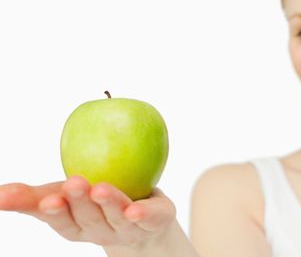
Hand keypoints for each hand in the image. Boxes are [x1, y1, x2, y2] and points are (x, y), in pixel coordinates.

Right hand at [0, 176, 176, 249]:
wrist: (143, 217)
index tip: (48, 200)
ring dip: (109, 204)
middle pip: (90, 219)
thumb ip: (31, 198)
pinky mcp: (156, 220)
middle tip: (74, 183)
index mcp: (77, 226)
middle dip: (80, 203)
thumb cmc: (94, 203)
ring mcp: (129, 228)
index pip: (63, 223)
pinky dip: (144, 215)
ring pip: (118, 217)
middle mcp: (102, 230)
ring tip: (100, 188)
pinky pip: (151, 218)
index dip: (56, 213)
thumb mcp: (62, 196)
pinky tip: (137, 210)